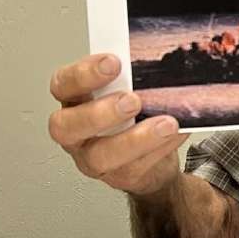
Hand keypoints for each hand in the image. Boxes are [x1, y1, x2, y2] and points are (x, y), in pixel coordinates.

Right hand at [48, 53, 189, 196]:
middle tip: (132, 101)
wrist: (154, 156)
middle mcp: (76, 132)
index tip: (113, 62)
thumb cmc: (134, 115)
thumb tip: (155, 60)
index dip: (84, 74)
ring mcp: (93, 158)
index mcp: (75, 101)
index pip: (63, 84)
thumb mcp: (130, 89)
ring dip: (136, 139)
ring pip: (101, 156)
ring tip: (165, 124)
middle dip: (99, 113)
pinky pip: (135, 168)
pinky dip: (159, 149)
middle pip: (66, 127)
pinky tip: (176, 134)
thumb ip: (131, 77)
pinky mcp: (120, 177)